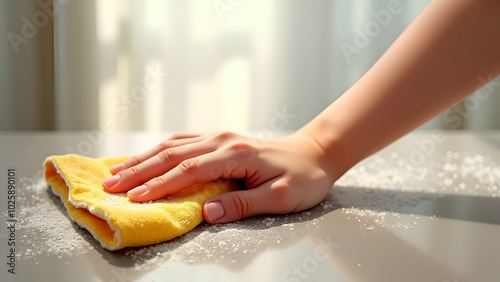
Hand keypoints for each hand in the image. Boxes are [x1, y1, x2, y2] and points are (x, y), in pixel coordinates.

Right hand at [102, 131, 339, 223]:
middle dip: (139, 171)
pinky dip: (160, 149)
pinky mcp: (220, 138)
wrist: (315, 153)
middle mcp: (223, 140)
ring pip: (173, 145)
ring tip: (116, 171)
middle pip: (172, 154)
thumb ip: (243, 204)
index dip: (159, 185)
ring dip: (144, 158)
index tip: (134, 198)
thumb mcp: (280, 197)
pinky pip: (183, 141)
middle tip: (110, 185)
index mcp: (236, 154)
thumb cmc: (303, 177)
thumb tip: (206, 212)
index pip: (188, 171)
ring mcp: (220, 136)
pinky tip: (146, 156)